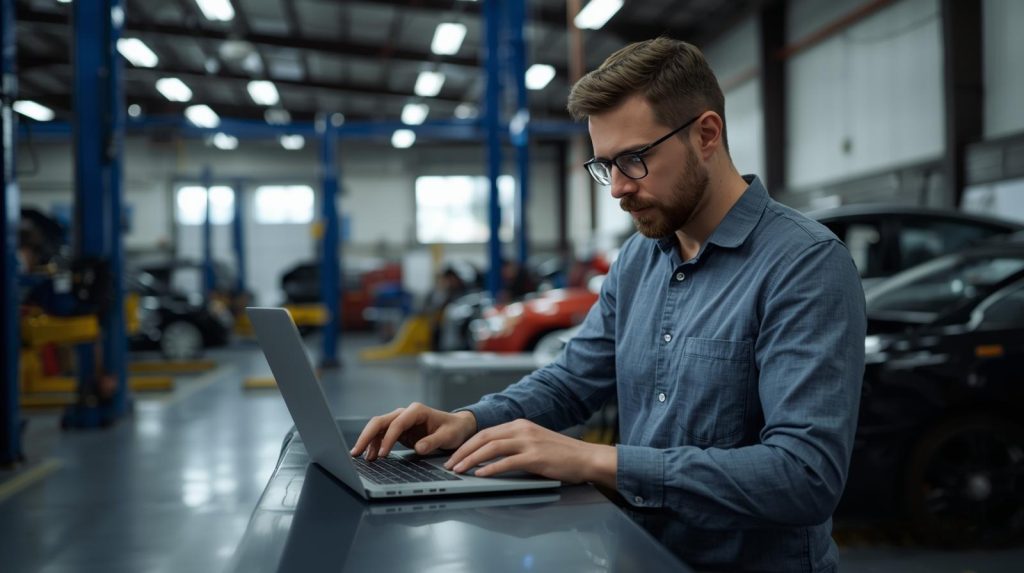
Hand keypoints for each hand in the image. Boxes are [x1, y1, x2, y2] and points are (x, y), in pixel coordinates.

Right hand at [349, 402, 476, 460]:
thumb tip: (419, 448)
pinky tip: (371, 455)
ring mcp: (400, 421)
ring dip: (368, 441)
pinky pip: (382, 435)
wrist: (457, 427)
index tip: (383, 454)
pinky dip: (375, 444)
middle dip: (367, 436)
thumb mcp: (447, 436)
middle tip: (357, 452)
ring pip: (378, 428)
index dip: (388, 439)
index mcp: (417, 411)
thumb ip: (433, 441)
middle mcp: (405, 413)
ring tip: (360, 457)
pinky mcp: (399, 430)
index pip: (397, 423)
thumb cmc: (453, 429)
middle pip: (380, 422)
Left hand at [444, 419, 616, 486]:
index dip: (467, 444)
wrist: (586, 457)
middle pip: (484, 437)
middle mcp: (522, 429)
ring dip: (471, 459)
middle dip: (463, 451)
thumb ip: (515, 445)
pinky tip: (480, 474)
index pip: (486, 432)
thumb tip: (491, 456)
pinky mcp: (535, 457)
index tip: (455, 456)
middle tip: (449, 464)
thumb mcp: (534, 442)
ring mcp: (529, 442)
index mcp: (520, 424)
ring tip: (459, 470)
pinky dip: (490, 468)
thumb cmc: (562, 454)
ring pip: (491, 448)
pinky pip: (507, 462)